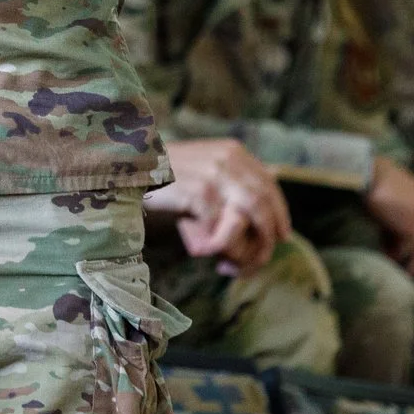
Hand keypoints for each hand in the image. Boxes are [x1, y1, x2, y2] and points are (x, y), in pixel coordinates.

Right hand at [143, 138, 290, 276]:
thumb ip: (229, 175)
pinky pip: (220, 227)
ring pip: (248, 216)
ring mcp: (214, 175)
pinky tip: (205, 253)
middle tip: (262, 256)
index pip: (268, 183)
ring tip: (234, 262)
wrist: (130, 166)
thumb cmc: (165, 171)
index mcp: (233, 151)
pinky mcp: (199, 193)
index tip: (283, 234)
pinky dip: (218, 245)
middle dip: (267, 233)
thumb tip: (267, 187)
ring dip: (247, 244)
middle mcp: (228, 159)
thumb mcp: (203, 163)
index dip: (279, 212)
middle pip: (263, 201)